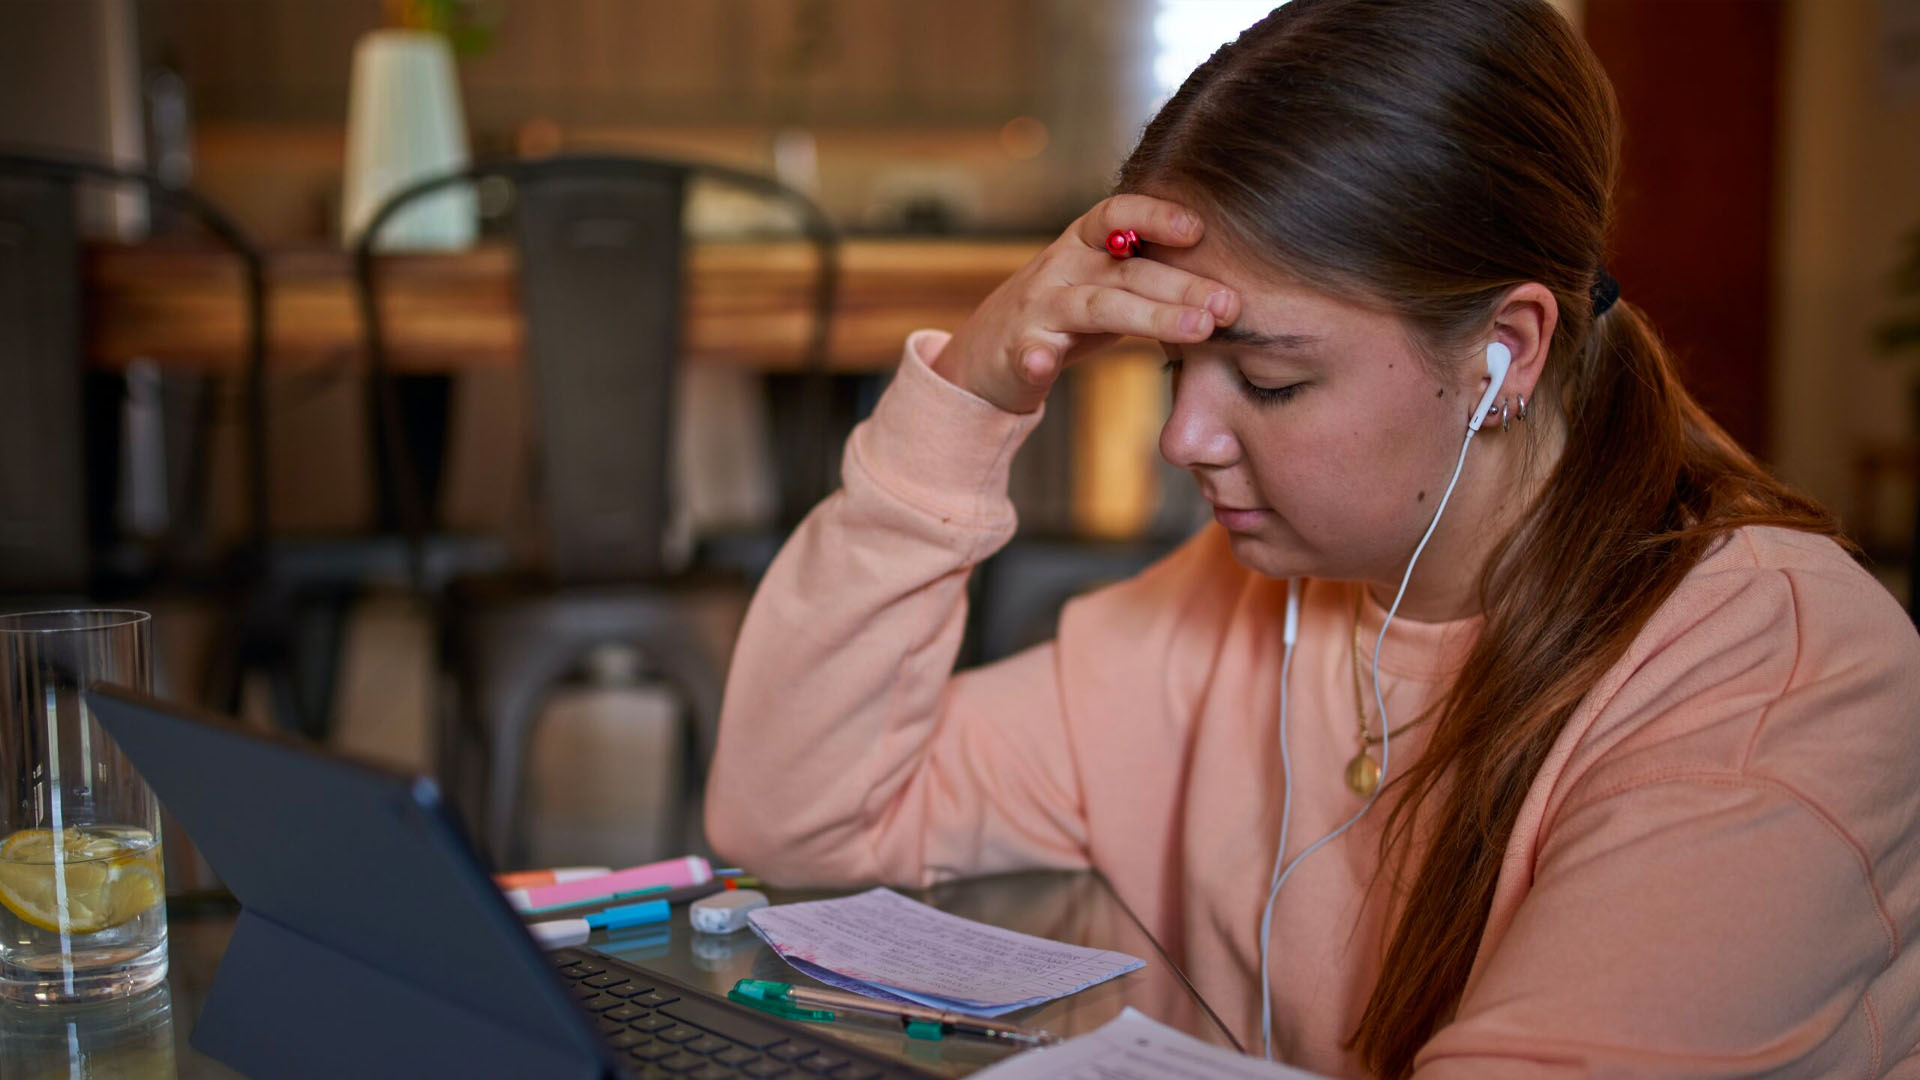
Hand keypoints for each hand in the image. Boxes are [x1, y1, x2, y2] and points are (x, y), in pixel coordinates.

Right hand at [931, 194, 1239, 413]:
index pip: (1119, 213)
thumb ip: (1149, 276)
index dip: (1156, 216)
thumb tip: (1226, 280)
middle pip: (1127, 270)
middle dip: (1183, 286)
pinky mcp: (1016, 353)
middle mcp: (1059, 268)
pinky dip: (1035, 357)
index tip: (1199, 230)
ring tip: (1197, 330)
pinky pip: (1027, 353)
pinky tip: (1045, 363)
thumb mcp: (1104, 287)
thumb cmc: (1061, 321)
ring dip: (1148, 316)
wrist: (984, 361)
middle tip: (1230, 305)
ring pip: (1096, 307)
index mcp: (1082, 244)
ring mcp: (1036, 310)